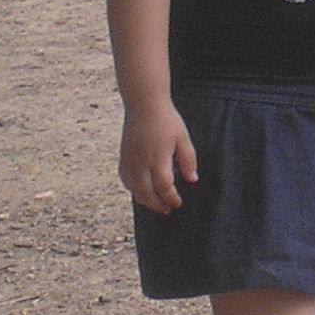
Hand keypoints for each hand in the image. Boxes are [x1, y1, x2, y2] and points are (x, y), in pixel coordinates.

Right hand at [120, 97, 197, 212]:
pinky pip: (125, 179)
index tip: (178, 203)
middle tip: (167, 210)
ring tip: (156, 203)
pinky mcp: (123, 157)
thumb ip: (188, 160)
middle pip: (146, 193)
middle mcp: (141, 162)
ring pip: (133, 189)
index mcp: (158, 158)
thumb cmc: (166, 120)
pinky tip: (141, 190)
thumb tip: (191, 180)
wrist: (144, 104)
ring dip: (144, 199)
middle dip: (157, 204)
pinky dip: (133, 189)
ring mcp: (129, 160)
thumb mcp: (183, 139)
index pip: (164, 187)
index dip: (171, 198)